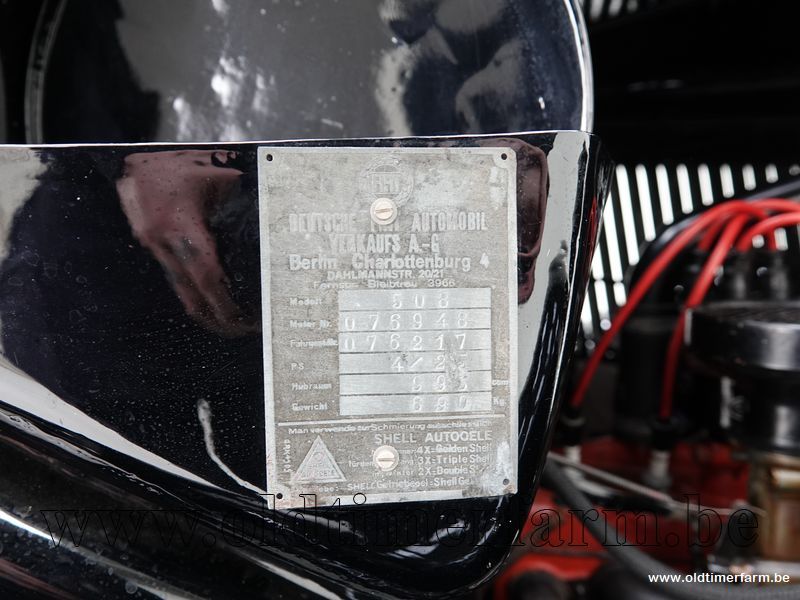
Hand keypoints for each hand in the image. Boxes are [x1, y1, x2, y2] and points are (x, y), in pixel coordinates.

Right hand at [117, 150, 255, 335]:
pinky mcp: (151, 247)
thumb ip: (241, 201)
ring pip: (182, 292)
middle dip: (219, 318)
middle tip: (244, 328)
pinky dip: (194, 292)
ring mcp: (153, 247)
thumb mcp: (218, 177)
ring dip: (206, 310)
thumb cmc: (180, 164)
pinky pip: (175, 278)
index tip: (246, 319)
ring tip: (231, 321)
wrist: (135, 160)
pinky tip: (212, 299)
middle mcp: (163, 241)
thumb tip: (274, 221)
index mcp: (181, 225)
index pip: (208, 277)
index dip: (227, 303)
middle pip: (193, 295)